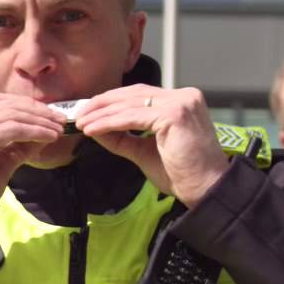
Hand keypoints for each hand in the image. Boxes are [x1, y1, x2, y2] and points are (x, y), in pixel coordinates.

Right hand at [0, 94, 68, 221]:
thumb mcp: (1, 165)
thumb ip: (18, 148)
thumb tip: (42, 136)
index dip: (24, 105)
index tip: (47, 115)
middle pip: (4, 104)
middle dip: (35, 110)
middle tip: (59, 120)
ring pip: (9, 115)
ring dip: (38, 120)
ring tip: (57, 129)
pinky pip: (10, 129)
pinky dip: (33, 131)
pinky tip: (48, 137)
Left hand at [70, 85, 230, 205]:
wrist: (205, 189)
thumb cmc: (180, 174)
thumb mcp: (144, 151)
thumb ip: (122, 137)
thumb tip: (95, 128)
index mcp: (181, 101)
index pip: (139, 94)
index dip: (112, 101)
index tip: (89, 111)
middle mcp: (184, 96)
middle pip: (133, 94)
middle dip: (102, 104)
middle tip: (78, 114)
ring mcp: (181, 103)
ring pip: (130, 105)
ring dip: (101, 114)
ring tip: (81, 123)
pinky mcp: (175, 114)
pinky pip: (132, 117)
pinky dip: (109, 123)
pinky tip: (93, 130)